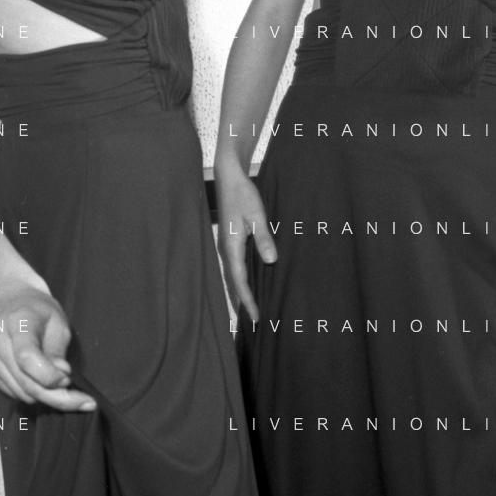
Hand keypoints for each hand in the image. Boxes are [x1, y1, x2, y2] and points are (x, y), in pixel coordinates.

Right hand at [0, 280, 96, 412]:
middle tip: (81, 400)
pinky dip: (33, 394)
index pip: (27, 358)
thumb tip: (60, 378)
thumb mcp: (59, 323)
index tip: (68, 378)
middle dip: (56, 396)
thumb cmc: (40, 312)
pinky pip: (15, 393)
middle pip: (26, 382)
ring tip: (62, 387)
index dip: (49, 376)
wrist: (15, 304)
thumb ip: (58, 351)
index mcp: (17, 321)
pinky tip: (43, 382)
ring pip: (21, 393)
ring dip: (46, 397)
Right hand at [215, 161, 276, 322]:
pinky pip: (234, 264)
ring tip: (252, 305)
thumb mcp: (256, 215)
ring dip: (241, 290)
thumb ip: (263, 238)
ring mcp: (225, 244)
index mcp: (231, 245)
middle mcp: (225, 248)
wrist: (229, 176)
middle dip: (243, 300)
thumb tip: (270, 261)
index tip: (255, 317)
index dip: (247, 300)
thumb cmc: (243, 194)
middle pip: (233, 281)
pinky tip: (249, 280)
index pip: (239, 280)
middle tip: (254, 319)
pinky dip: (240, 277)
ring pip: (232, 274)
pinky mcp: (229, 239)